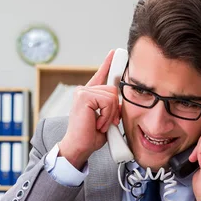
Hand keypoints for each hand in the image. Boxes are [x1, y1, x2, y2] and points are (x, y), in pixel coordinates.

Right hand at [58, 50, 120, 168]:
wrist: (79, 147)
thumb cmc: (90, 136)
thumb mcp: (106, 119)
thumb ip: (112, 107)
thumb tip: (121, 101)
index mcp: (89, 95)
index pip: (100, 75)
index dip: (108, 64)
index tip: (114, 53)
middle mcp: (84, 91)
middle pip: (113, 89)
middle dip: (114, 109)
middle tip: (105, 122)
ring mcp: (82, 92)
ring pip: (111, 96)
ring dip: (110, 114)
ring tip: (100, 124)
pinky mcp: (84, 96)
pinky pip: (107, 101)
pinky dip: (106, 115)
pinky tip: (97, 123)